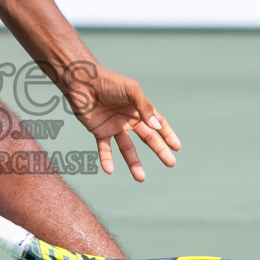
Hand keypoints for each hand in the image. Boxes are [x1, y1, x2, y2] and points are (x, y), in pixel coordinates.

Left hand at [62, 64, 181, 180]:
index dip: (168, 135)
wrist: (83, 82)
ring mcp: (114, 126)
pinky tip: (109, 170)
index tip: (177, 148)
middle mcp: (129, 119)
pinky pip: (104, 149)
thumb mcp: (131, 90)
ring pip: (127, 149)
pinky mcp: (99, 131)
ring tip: (140, 178)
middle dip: (160, 151)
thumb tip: (156, 127)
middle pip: (148, 138)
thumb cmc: (109, 82)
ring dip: (134, 163)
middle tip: (171, 164)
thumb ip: (145, 107)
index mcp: (139, 108)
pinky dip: (106, 159)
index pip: (158, 123)